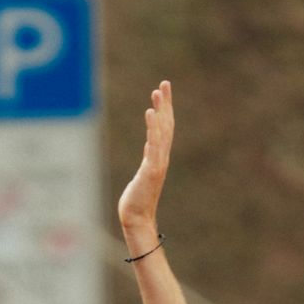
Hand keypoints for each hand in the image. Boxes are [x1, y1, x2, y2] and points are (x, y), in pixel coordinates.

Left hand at [116, 81, 173, 241]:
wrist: (136, 220)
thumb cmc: (137, 201)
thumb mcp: (142, 175)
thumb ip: (148, 160)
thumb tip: (149, 148)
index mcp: (159, 158)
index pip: (165, 129)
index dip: (165, 109)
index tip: (163, 91)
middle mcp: (161, 157)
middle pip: (166, 125)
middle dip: (166, 104)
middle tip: (165, 83)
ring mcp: (158, 163)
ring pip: (162, 132)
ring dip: (160, 110)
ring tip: (157, 92)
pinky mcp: (151, 169)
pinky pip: (154, 144)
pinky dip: (153, 127)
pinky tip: (150, 113)